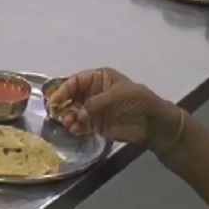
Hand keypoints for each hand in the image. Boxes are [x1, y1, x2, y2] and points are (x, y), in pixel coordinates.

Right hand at [47, 68, 168, 146]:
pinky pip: (80, 124)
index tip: (54, 100)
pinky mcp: (96, 124)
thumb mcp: (116, 96)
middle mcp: (93, 92)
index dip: (63, 89)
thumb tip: (77, 114)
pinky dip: (75, 127)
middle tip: (56, 113)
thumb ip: (94, 104)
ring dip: (68, 117)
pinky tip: (74, 129)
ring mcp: (94, 109)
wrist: (153, 123)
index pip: (75, 81)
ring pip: (73, 111)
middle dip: (63, 104)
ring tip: (68, 123)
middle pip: (71, 96)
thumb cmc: (137, 101)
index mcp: (98, 78)